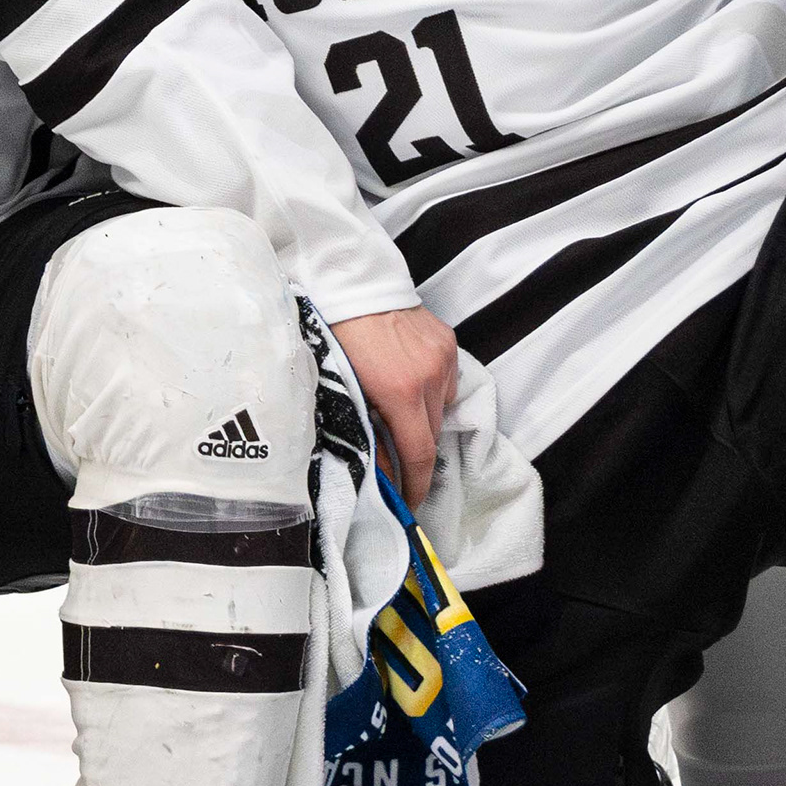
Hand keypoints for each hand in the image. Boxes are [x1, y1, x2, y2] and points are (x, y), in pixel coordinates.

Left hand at [330, 306, 457, 505]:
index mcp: (399, 391)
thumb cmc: (336, 336)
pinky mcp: (449, 343)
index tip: (413, 502)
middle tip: (397, 459)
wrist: (354, 283)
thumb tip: (380, 474)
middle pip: (432, 435)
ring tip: (397, 409)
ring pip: (441, 409)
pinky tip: (409, 380)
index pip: (419, 454)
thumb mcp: (343, 389)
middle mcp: (429, 376)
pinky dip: (431, 391)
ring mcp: (443, 358)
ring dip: (423, 419)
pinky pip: (446, 383)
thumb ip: (364, 431)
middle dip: (416, 451)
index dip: (418, 485)